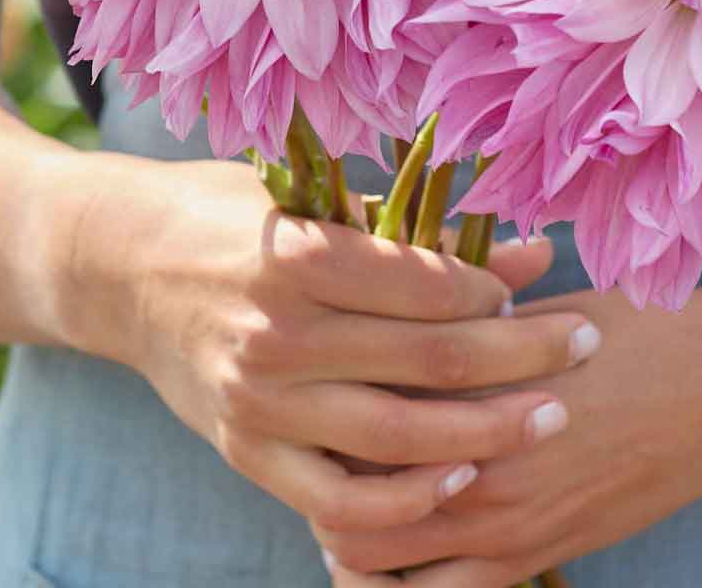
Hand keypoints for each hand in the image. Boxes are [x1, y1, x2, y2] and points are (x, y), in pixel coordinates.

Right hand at [86, 158, 602, 547]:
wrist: (119, 266)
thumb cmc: (225, 213)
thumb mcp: (308, 198)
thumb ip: (412, 230)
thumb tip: (526, 245)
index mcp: (294, 255)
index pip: (421, 284)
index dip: (491, 288)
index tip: (534, 285)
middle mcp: (277, 334)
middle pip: (427, 360)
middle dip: (520, 355)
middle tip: (582, 345)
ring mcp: (260, 403)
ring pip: (399, 438)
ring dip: (488, 431)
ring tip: (550, 415)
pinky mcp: (247, 453)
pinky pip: (341, 501)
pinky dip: (407, 500)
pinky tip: (460, 474)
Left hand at [312, 274, 701, 585]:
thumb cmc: (627, 328)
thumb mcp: (531, 305)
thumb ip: (455, 310)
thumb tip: (386, 288)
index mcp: (471, 385)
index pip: (353, 410)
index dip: (319, 399)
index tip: (313, 381)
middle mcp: (479, 461)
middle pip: (346, 494)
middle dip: (319, 475)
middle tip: (317, 445)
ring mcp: (507, 522)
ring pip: (376, 562)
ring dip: (350, 534)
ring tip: (347, 501)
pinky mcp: (537, 558)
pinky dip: (403, 586)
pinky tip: (401, 552)